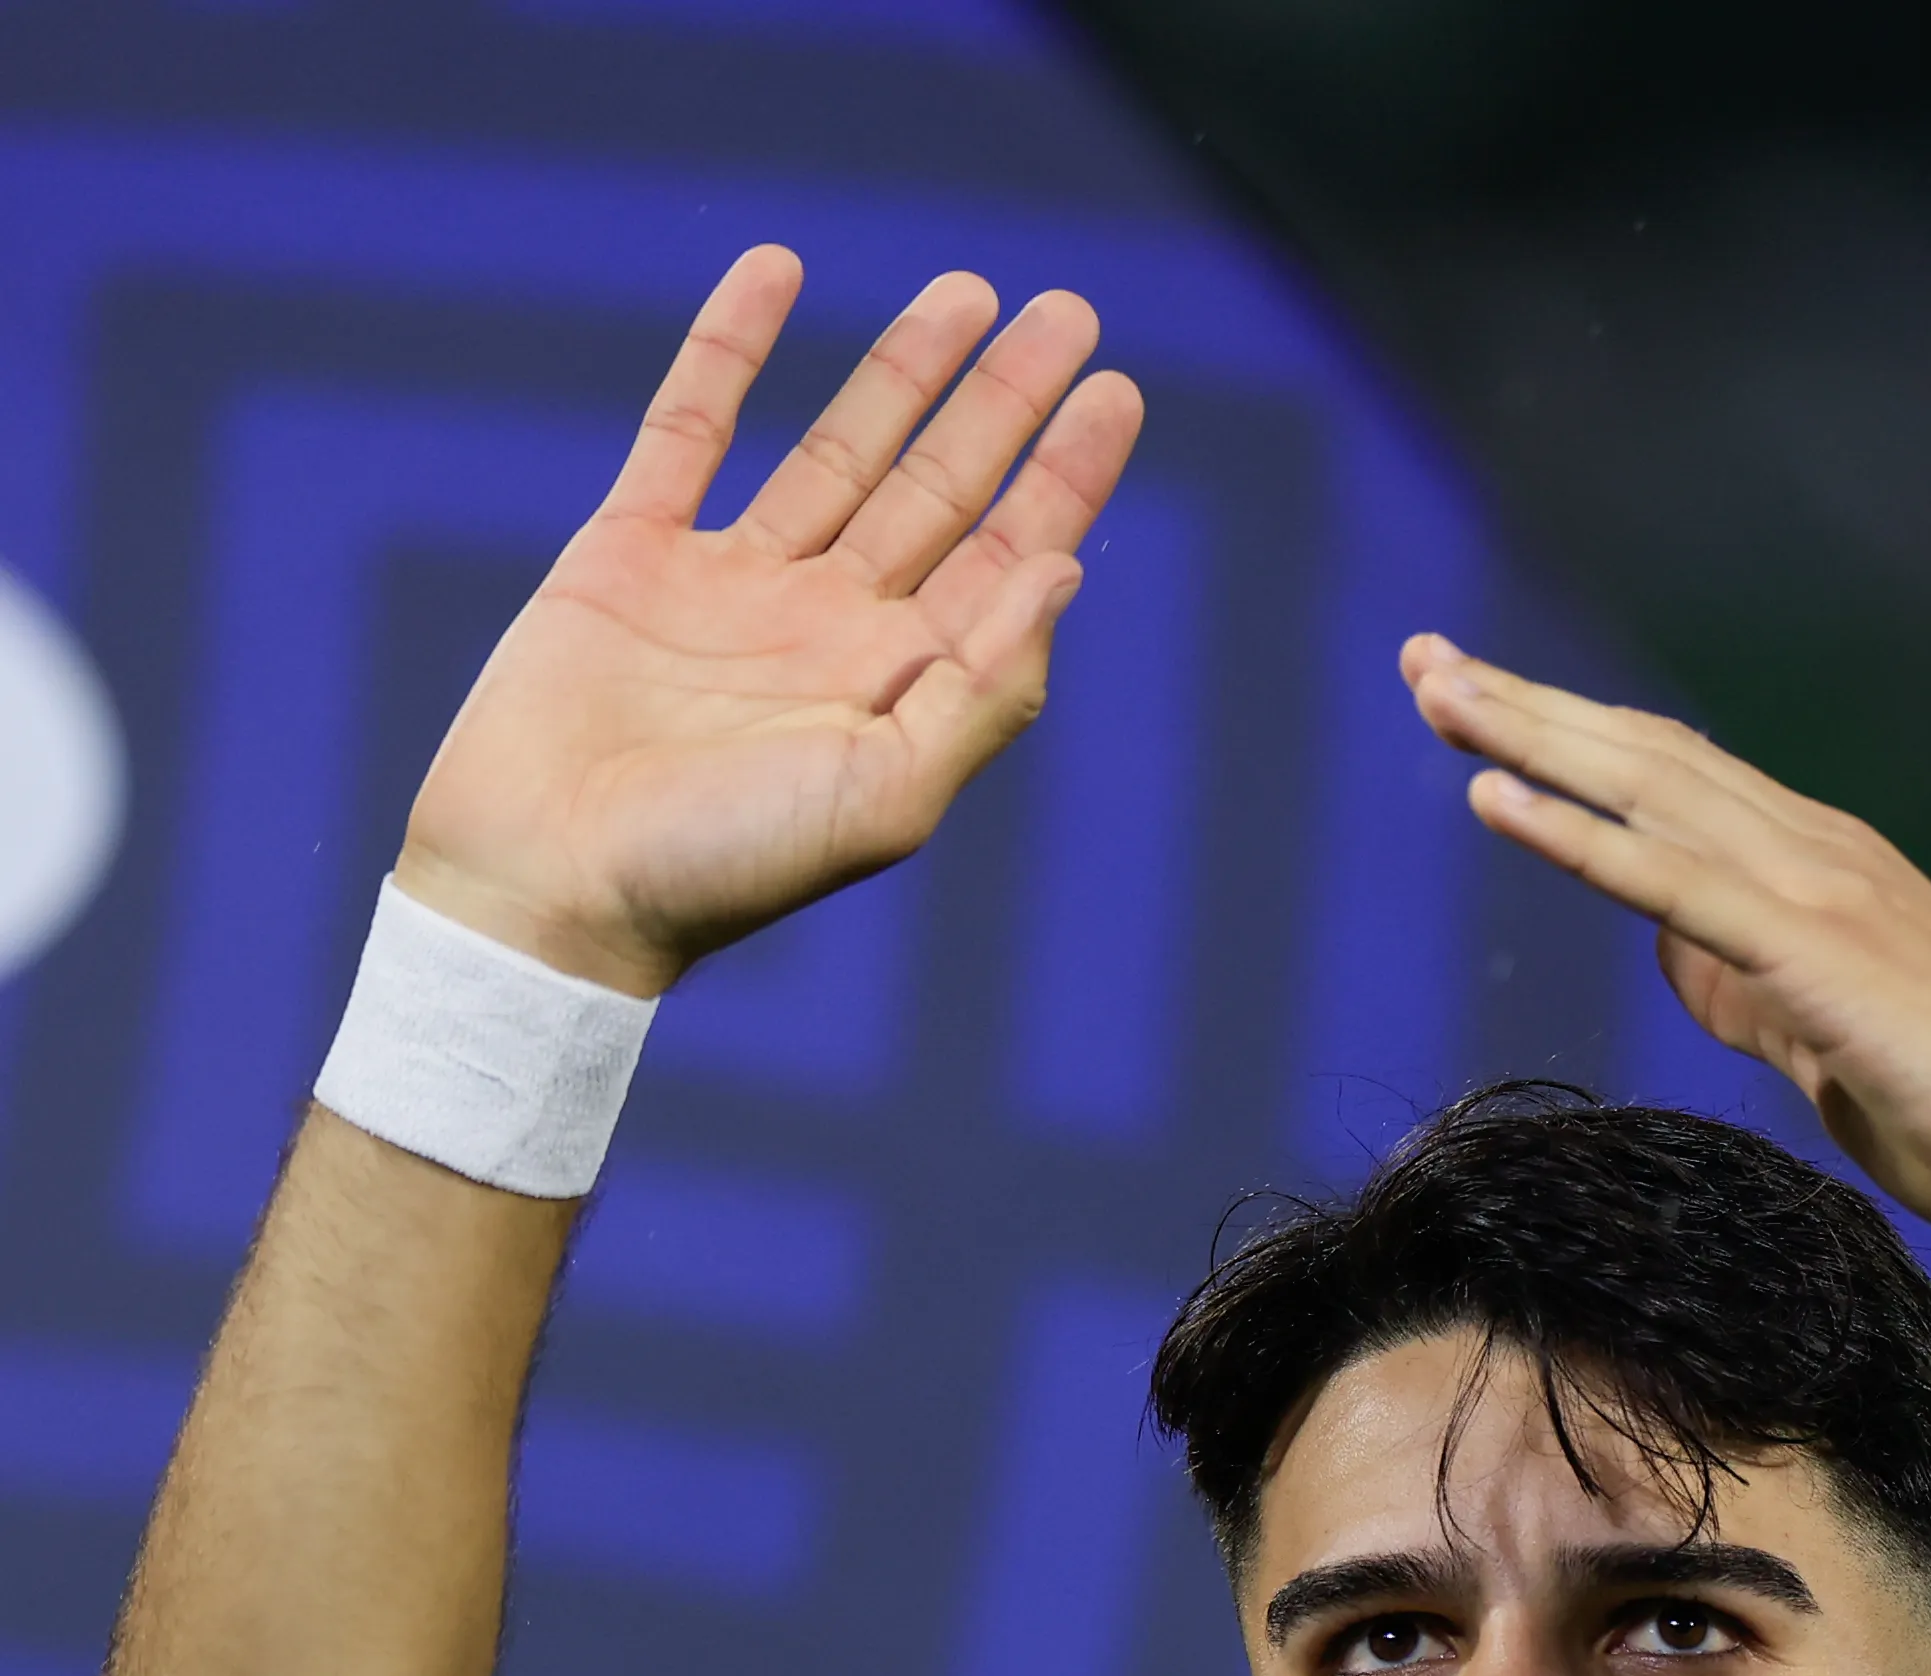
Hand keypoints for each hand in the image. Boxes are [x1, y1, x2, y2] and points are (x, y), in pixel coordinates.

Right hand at [400, 249, 1142, 993]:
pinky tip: (777, 268)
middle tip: (1072, 313)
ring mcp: (732, 587)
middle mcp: (830, 630)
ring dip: (902, 369)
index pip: (1006, 562)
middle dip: (1004, 402)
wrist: (551, 888)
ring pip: (840, 449)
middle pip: (941, 489)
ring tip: (968, 290)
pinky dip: (729, 348)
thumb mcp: (884, 799)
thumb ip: (981, 693)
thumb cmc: (722, 872)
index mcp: (898, 689)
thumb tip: (1064, 570)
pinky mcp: (632, 554)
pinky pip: (689, 426)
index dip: (1062, 479)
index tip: (1116, 393)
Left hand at [1400, 639, 1930, 1266]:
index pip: (1678, 783)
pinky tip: (1495, 796)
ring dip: (1531, 737)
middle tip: (1424, 660)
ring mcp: (1818, 891)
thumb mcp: (1830, 1051)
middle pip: (1647, 758)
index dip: (1578, 741)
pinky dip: (1577, 834)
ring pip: (1646, 790)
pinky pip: (1668, 880)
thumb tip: (1690, 968)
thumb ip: (1757, 998)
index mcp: (1826, 870)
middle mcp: (1818, 852)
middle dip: (1530, 707)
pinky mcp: (1814, 953)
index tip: (1484, 712)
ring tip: (1438, 694)